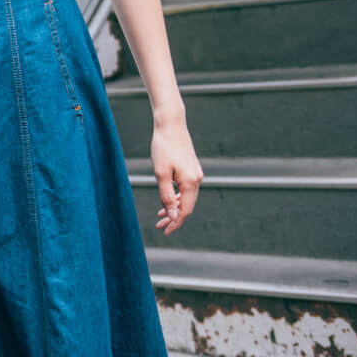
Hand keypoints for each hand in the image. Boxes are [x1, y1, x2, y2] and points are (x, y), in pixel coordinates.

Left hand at [150, 119, 202, 234]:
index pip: (185, 210)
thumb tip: (173, 216)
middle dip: (174, 218)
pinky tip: (167, 202)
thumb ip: (166, 196)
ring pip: (186, 198)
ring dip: (174, 208)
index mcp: (191, 182)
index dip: (175, 223)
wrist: (171, 125)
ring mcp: (196, 174)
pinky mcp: (192, 170)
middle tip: (159, 226)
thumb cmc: (163, 148)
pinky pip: (185, 189)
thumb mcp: (160, 174)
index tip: (164, 231)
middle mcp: (197, 179)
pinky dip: (176, 197)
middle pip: (187, 206)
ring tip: (159, 216)